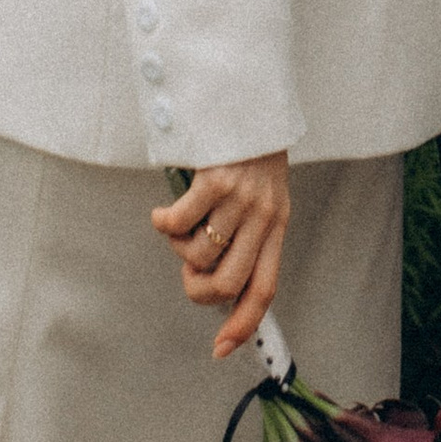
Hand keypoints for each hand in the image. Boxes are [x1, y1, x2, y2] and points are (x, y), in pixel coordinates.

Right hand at [151, 154, 290, 359]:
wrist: (249, 91)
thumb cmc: (250, 145)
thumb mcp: (262, 190)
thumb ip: (247, 229)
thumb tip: (215, 276)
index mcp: (278, 223)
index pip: (264, 289)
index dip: (243, 325)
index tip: (221, 349)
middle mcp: (264, 214)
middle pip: (229, 283)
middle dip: (198, 290)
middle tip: (187, 270)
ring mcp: (240, 197)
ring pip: (200, 253)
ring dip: (179, 250)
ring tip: (177, 227)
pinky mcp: (216, 177)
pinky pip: (180, 221)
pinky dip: (164, 223)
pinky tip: (163, 212)